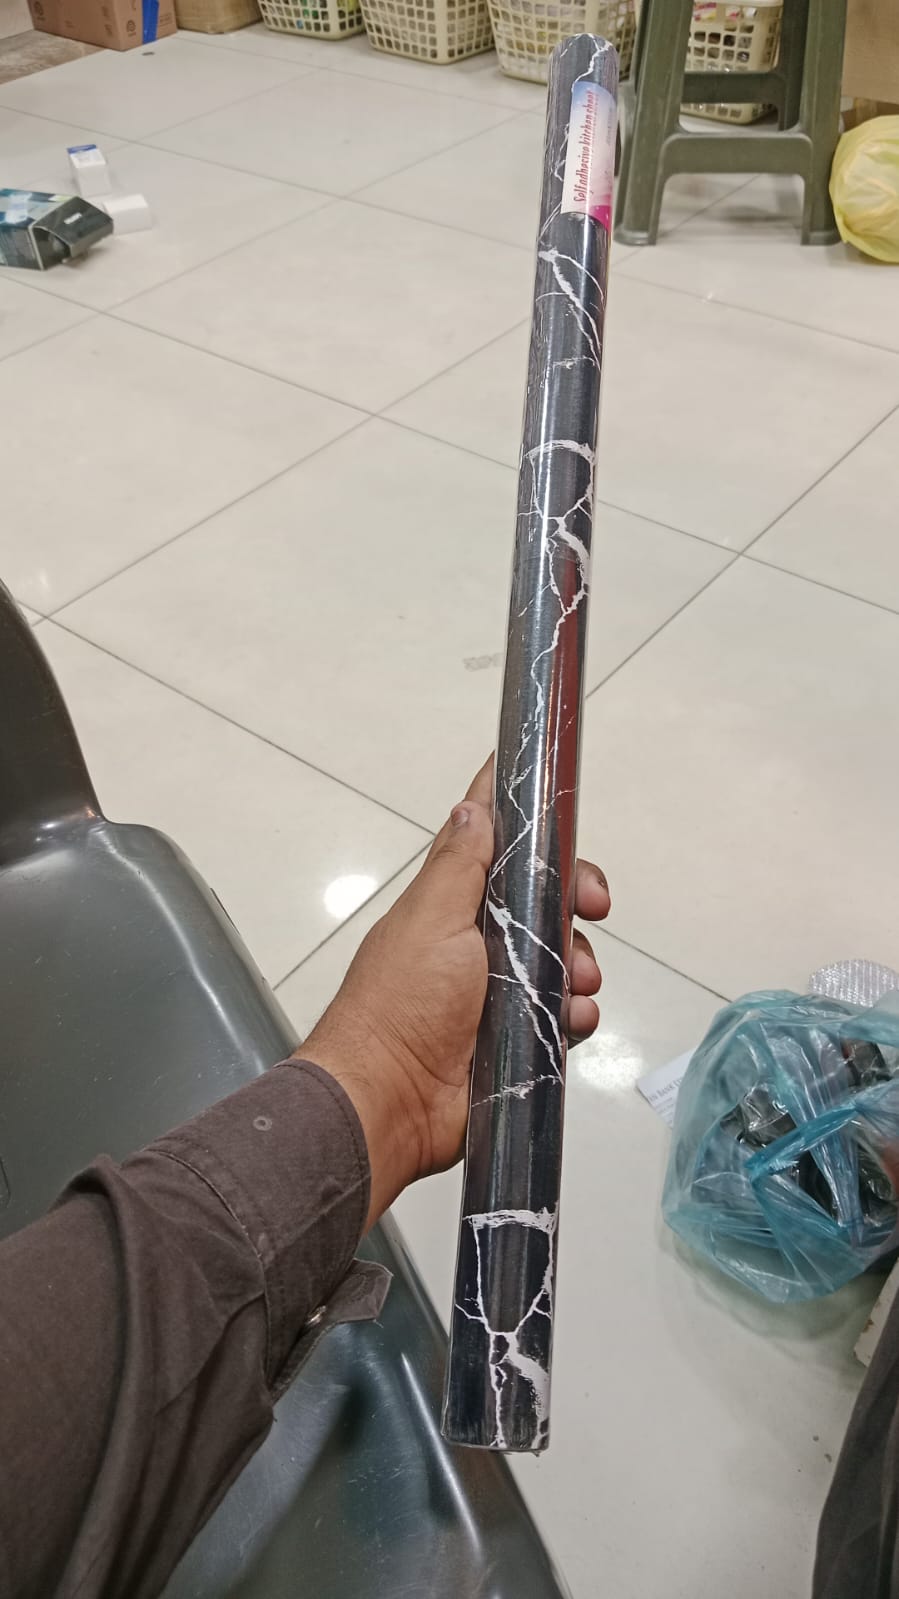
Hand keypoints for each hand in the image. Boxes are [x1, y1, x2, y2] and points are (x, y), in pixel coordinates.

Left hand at [300, 759, 609, 1227]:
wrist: (390, 1101)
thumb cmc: (400, 1002)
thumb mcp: (431, 918)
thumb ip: (458, 864)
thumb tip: (471, 805)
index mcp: (451, 906)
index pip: (498, 850)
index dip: (535, 833)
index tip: (567, 820)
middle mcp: (477, 944)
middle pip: (545, 904)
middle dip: (577, 900)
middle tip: (596, 906)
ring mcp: (499, 993)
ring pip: (563, 960)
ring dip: (580, 965)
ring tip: (576, 983)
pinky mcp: (518, 1039)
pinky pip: (564, 1015)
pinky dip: (575, 1014)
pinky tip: (572, 1019)